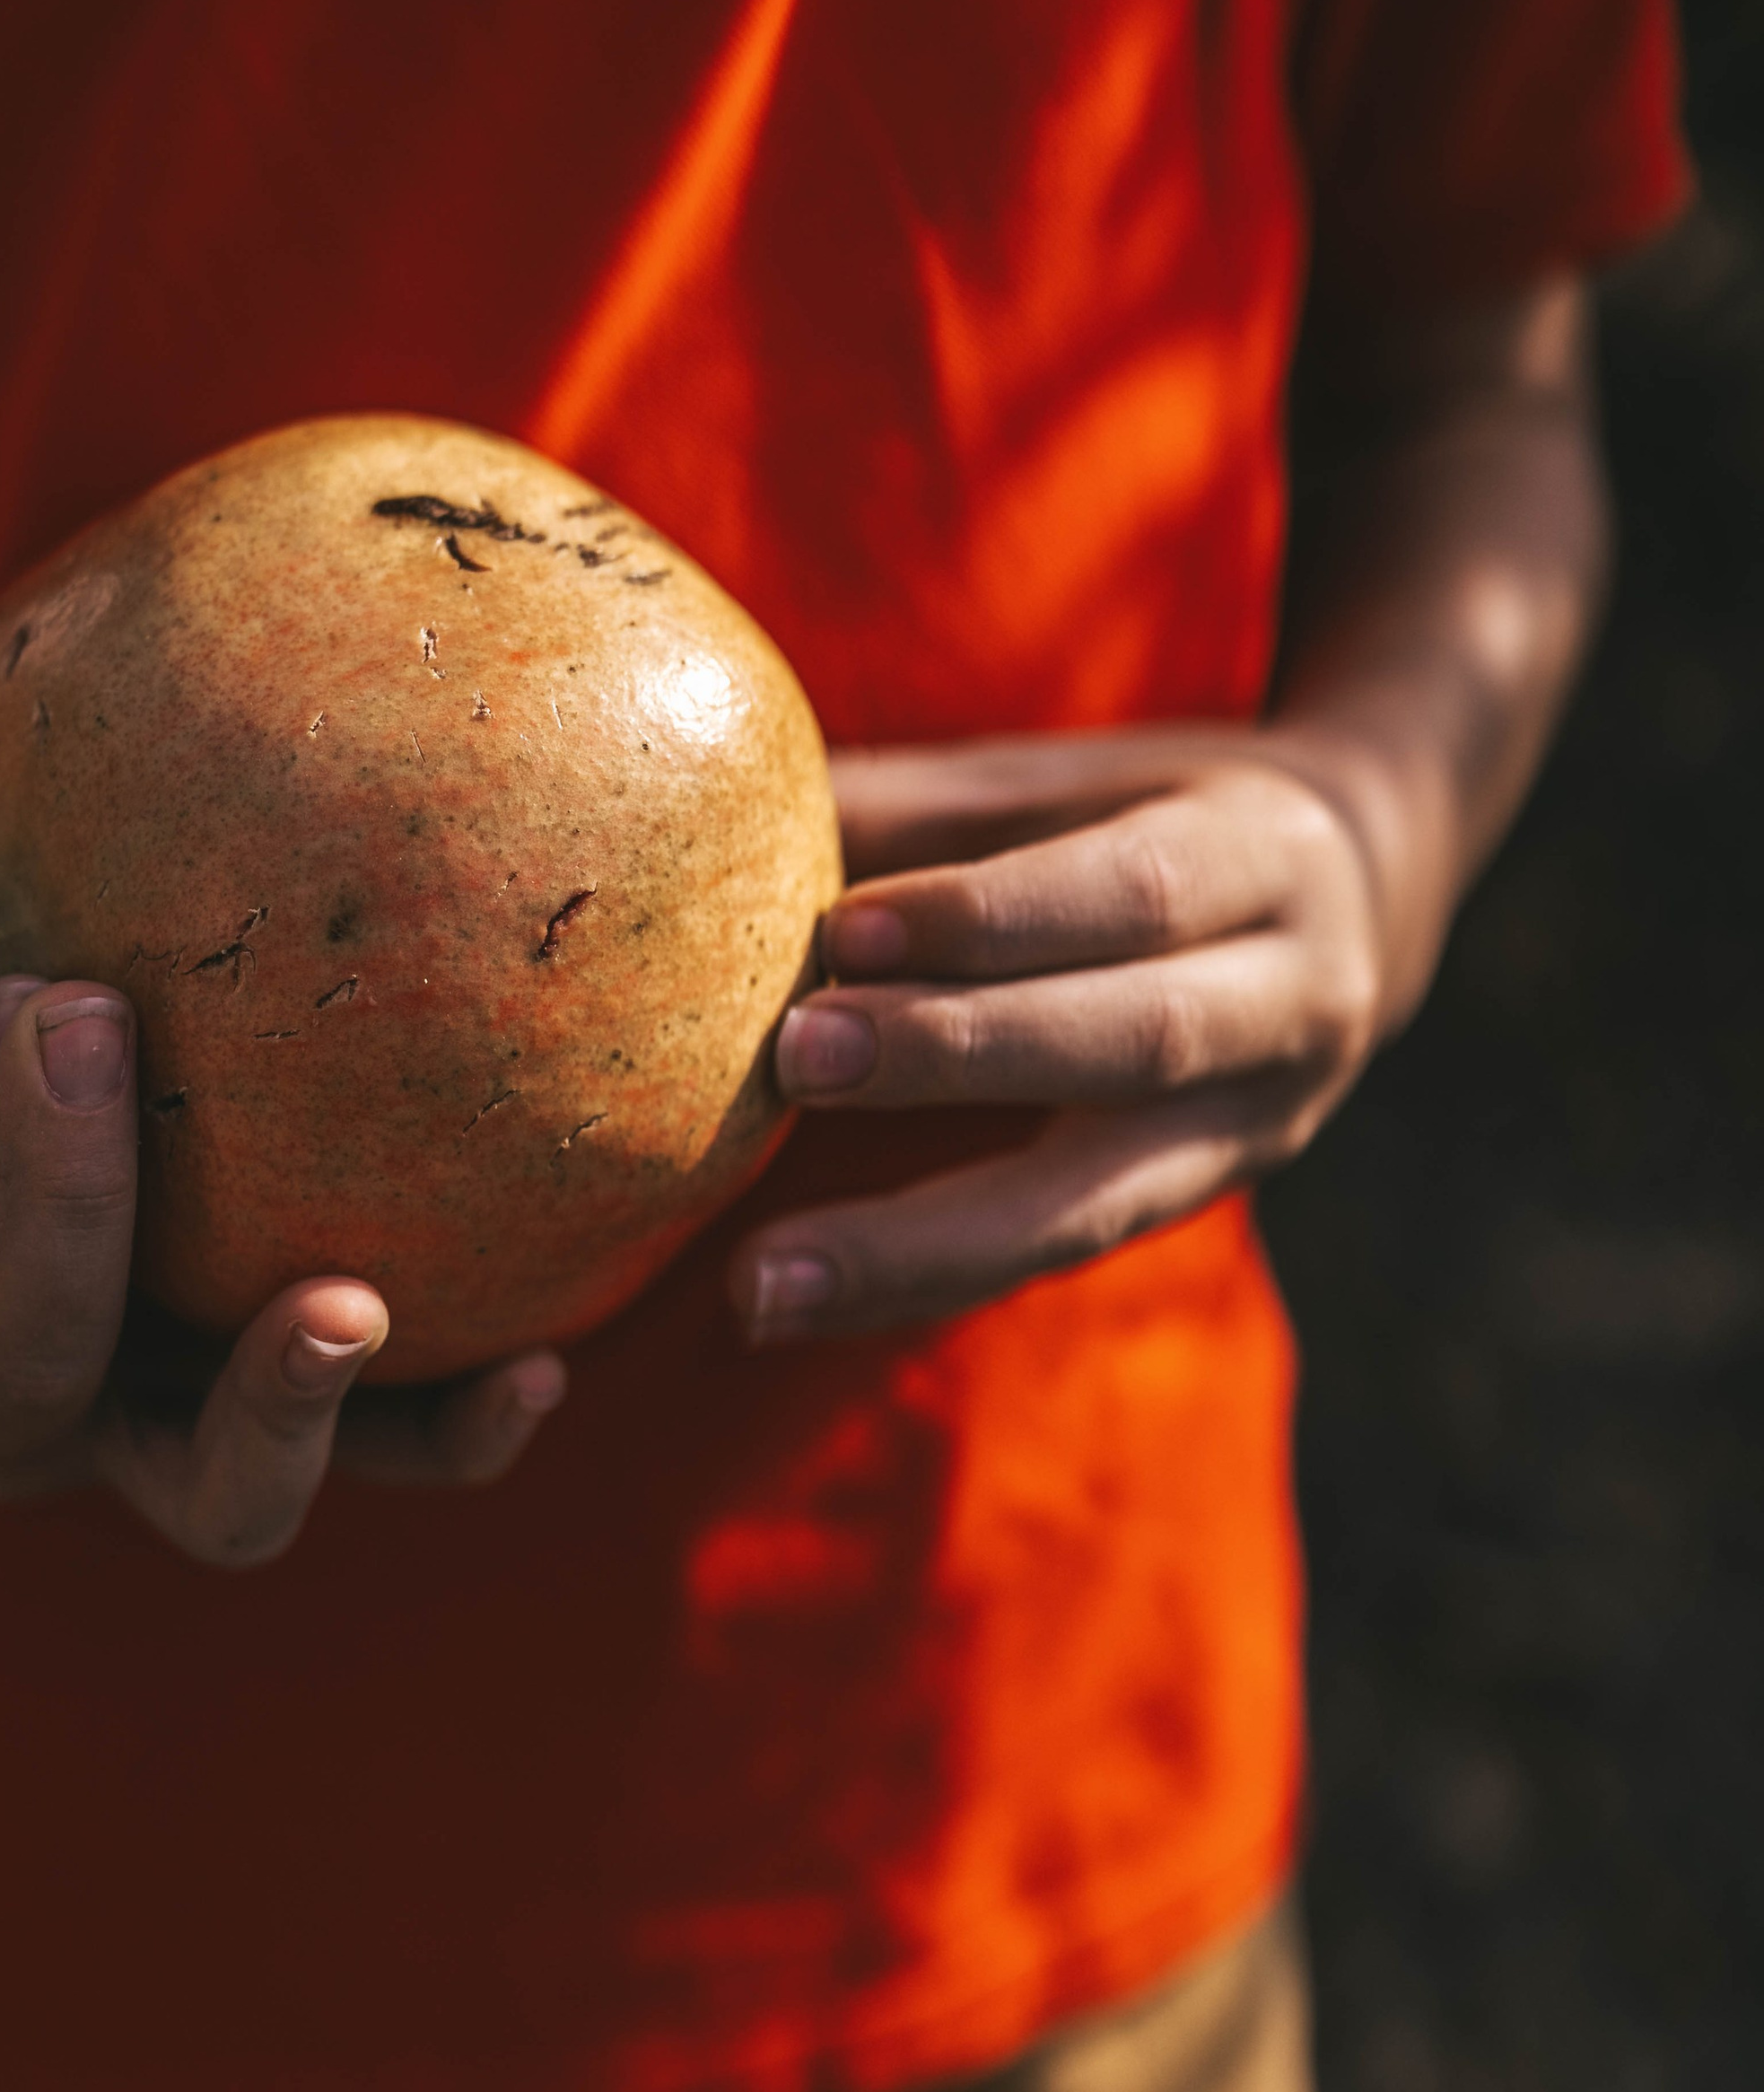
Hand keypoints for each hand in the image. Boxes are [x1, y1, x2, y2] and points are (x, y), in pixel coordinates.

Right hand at [0, 846, 566, 1564]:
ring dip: (281, 1400)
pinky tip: (537, 1367)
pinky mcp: (270, 1436)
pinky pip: (376, 1463)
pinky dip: (449, 1431)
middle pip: (37, 1375)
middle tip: (94, 1020)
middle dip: (68, 1201)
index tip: (4, 995)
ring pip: (215, 1493)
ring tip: (348, 1302)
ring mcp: (145, 1458)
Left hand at [729, 725, 1390, 1342]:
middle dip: (960, 1058)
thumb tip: (729, 806)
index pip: (1134, 893)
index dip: (992, 914)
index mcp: (1267, 865)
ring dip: (919, 1244)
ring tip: (759, 1281)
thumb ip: (924, 808)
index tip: (844, 929)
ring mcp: (1257, 1132)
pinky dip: (917, 1288)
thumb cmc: (1161, 821)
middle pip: (1135, 1045)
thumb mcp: (1080, 784)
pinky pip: (1048, 1265)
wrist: (1360, 909)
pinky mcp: (1192, 1210)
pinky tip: (797, 1307)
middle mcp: (1291, 1007)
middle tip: (795, 1061)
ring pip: (1094, 1207)